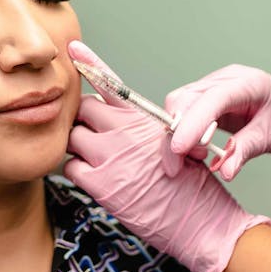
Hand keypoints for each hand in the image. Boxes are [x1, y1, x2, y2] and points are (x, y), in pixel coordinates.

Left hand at [66, 41, 270, 271]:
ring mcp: (109, 157)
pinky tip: (95, 179)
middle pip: (84, 109)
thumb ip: (142, 128)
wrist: (200, 221)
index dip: (90, 64)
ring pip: (72, 137)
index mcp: (144, 119)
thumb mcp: (173, 144)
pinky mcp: (100, 185)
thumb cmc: (192, 185)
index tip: (73, 50)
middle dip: (84, 119)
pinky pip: (70, 167)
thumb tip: (120, 121)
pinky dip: (77, 171)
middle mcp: (124, 132)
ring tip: (97, 160)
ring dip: (78, 146)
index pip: (111, 84)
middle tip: (94, 134)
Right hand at [165, 64, 270, 179]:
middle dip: (174, 133)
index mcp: (247, 83)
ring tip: (197, 157)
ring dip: (176, 134)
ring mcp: (214, 86)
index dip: (191, 123)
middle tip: (179, 166)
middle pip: (185, 99)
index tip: (178, 149)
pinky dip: (182, 133)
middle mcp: (226, 79)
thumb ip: (245, 151)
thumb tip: (223, 171)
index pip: (211, 99)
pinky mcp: (208, 98)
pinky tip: (194, 151)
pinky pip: (184, 112)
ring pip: (179, 105)